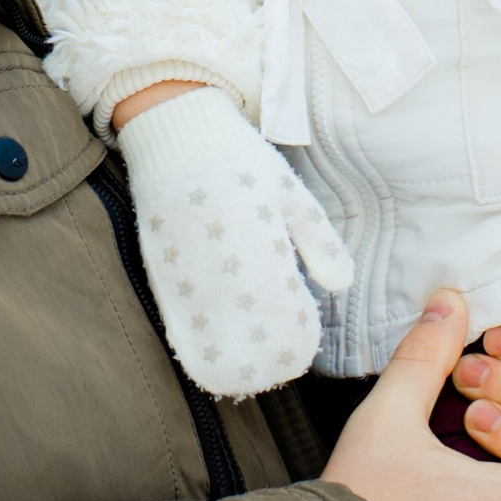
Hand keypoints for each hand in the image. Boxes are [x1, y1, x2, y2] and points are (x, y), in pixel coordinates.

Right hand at [114, 84, 351, 399]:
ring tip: (244, 368)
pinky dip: (194, 335)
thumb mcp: (290, 195)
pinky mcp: (159, 264)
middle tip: (275, 366)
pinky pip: (177, 313)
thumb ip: (317, 242)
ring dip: (227, 351)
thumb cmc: (241, 161)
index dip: (293, 336)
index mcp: (260, 242)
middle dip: (261, 353)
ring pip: (209, 328)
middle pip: (244, 329)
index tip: (302, 344)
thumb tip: (341, 286)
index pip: (281, 309)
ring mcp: (186, 266)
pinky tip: (206, 349)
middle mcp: (221, 260)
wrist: (177, 132)